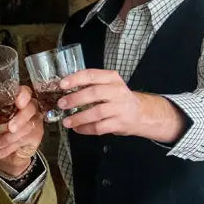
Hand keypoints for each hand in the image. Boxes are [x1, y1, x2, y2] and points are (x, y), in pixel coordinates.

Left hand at [0, 85, 42, 177]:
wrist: (1, 151)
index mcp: (16, 100)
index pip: (25, 92)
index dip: (23, 96)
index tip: (18, 102)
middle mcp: (29, 108)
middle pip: (30, 109)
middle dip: (20, 119)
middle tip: (9, 128)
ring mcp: (34, 122)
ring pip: (27, 127)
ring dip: (10, 138)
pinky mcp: (36, 136)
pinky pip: (25, 141)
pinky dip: (10, 148)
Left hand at [56, 69, 183, 141]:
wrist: (141, 113)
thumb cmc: (118, 99)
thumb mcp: (109, 85)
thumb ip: (91, 85)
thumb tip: (65, 89)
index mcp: (112, 79)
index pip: (92, 75)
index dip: (75, 79)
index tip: (62, 84)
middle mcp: (117, 91)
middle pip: (94, 93)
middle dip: (75, 99)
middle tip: (61, 104)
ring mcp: (119, 108)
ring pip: (96, 112)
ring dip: (79, 117)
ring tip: (66, 121)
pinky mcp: (119, 123)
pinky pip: (100, 127)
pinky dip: (86, 129)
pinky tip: (78, 129)